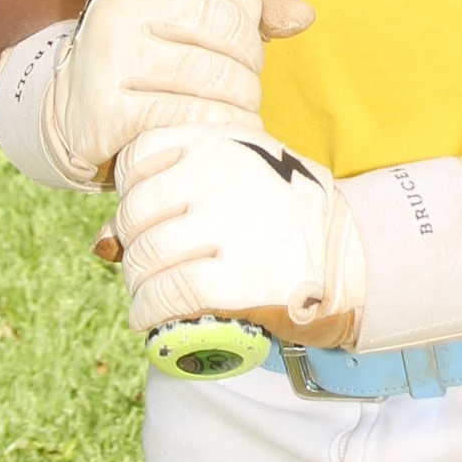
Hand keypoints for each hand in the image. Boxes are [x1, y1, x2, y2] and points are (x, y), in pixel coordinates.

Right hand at [16, 0, 312, 188]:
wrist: (70, 114)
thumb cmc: (148, 59)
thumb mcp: (190, 17)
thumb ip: (253, 3)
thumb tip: (304, 15)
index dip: (252, 14)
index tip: (242, 41)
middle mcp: (119, 3)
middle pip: (226, 27)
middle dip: (249, 63)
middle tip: (242, 86)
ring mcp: (109, 56)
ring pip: (212, 75)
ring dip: (239, 102)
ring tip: (234, 112)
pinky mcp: (107, 110)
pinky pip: (189, 117)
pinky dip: (216, 129)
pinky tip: (216, 135)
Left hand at [109, 132, 461, 356]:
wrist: (359, 262)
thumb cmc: (289, 224)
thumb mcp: (242, 185)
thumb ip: (176, 198)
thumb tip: (102, 241)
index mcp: (224, 142)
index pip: (140, 159)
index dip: (132, 196)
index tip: (148, 220)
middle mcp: (223, 176)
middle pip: (136, 214)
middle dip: (132, 247)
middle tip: (146, 269)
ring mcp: (230, 227)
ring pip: (145, 258)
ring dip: (136, 285)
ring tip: (147, 297)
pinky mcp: (237, 280)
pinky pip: (165, 296)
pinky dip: (147, 312)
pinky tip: (148, 319)